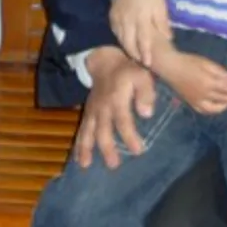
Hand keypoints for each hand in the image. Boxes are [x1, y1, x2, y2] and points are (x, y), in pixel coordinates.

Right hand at [73, 47, 155, 169]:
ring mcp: (93, 111)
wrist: (106, 62)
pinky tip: (78, 159)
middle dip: (107, 148)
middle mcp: (102, 107)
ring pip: (88, 131)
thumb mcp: (142, 76)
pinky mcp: (88, 113)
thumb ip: (145, 94)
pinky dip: (79, 144)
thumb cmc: (129, 71)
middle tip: (113, 165)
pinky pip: (82, 129)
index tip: (138, 151)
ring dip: (86, 148)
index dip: (130, 137)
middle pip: (103, 130)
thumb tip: (147, 114)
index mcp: (117, 99)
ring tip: (85, 165)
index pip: (123, 121)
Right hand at [109, 0, 170, 67]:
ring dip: (127, 48)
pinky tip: (125, 40)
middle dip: (134, 54)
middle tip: (141, 62)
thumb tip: (168, 38)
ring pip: (121, 38)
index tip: (148, 63)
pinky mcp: (112, 15)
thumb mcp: (160, 6)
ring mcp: (118, 18)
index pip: (143, 40)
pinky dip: (120, 38)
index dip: (146, 53)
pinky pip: (115, 31)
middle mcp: (128, 20)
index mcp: (142, 18)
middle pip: (129, 43)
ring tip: (134, 55)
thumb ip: (162, 23)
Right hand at [163, 50, 226, 114]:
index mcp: (208, 82)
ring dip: (226, 105)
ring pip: (217, 108)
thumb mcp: (206, 62)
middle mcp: (204, 95)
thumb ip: (220, 72)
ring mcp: (197, 101)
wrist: (170, 67)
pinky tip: (219, 104)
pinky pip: (206, 111)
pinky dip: (215, 110)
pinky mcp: (192, 103)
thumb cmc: (188, 61)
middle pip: (225, 99)